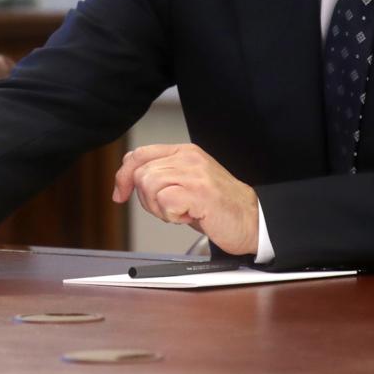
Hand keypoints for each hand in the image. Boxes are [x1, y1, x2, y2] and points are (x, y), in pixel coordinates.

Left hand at [112, 143, 259, 255]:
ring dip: (159, 208)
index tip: (120, 194)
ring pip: (150, 185)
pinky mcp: (200, 192)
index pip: (139, 154)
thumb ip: (162, 176)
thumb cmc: (219, 208)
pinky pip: (164, 201)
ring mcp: (195, 174)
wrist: (253, 221)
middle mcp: (189, 158)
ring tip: (180, 213)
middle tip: (168, 210)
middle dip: (146, 199)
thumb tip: (128, 179)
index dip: (123, 175)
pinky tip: (189, 217)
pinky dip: (171, 216)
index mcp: (184, 153)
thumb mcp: (186, 185)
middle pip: (141, 173)